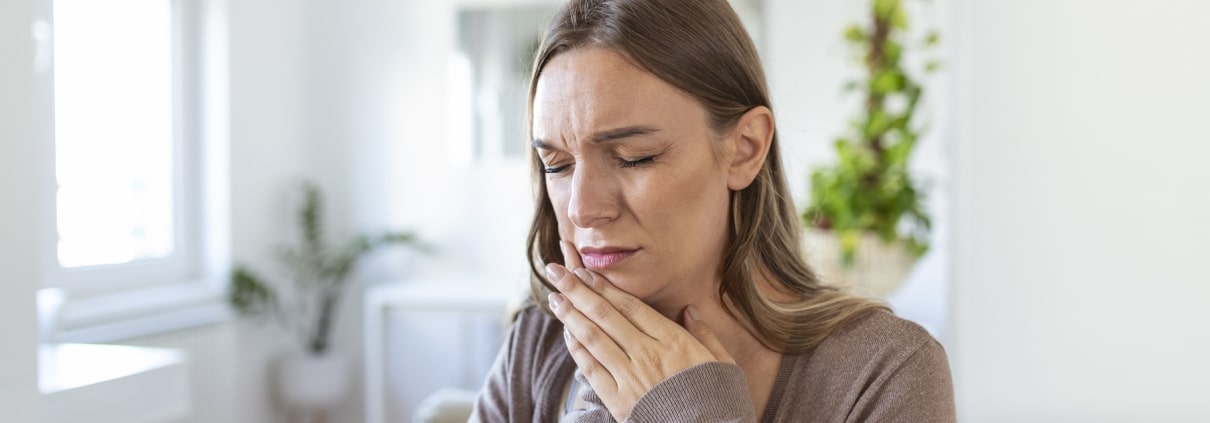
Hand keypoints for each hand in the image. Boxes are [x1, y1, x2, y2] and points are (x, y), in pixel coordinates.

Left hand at [546, 241, 734, 420]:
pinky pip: (592, 369)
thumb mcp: (722, 362)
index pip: (630, 307)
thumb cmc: (719, 401)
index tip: (586, 272)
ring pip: (594, 338)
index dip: (605, 287)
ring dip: (571, 316)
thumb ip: (704, 333)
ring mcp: (631, 378)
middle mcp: (648, 354)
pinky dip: (578, 349)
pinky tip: (568, 334)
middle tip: (557, 272)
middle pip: (606, 316)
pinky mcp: (620, 401)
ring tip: (555, 298)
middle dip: (578, 291)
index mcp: (674, 341)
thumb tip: (690, 309)